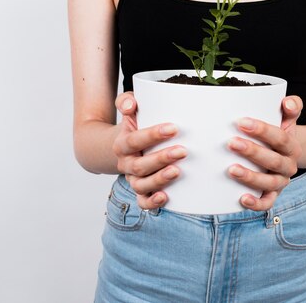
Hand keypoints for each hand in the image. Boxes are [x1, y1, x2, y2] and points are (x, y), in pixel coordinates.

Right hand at [111, 92, 186, 208]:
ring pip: (141, 185)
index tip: (173, 128)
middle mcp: (126, 164)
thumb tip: (131, 105)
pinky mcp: (141, 191)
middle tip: (183, 150)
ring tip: (177, 171)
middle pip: (140, 165)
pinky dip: (152, 202)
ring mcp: (133, 179)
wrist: (124, 148)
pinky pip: (143, 201)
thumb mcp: (130, 110)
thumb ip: (127, 101)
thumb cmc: (135, 126)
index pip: (134, 140)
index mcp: (122, 144)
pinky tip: (165, 197)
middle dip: (161, 158)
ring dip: (159, 179)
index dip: (152, 135)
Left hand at [227, 95, 302, 210]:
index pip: (280, 137)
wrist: (286, 155)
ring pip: (269, 183)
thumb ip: (291, 107)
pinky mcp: (272, 195)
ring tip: (231, 169)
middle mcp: (289, 165)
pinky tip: (242, 198)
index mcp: (292, 146)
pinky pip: (267, 203)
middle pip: (273, 160)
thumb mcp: (287, 119)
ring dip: (251, 177)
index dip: (262, 130)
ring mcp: (281, 182)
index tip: (242, 122)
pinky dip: (256, 204)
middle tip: (231, 143)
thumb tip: (287, 102)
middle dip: (252, 151)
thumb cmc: (279, 134)